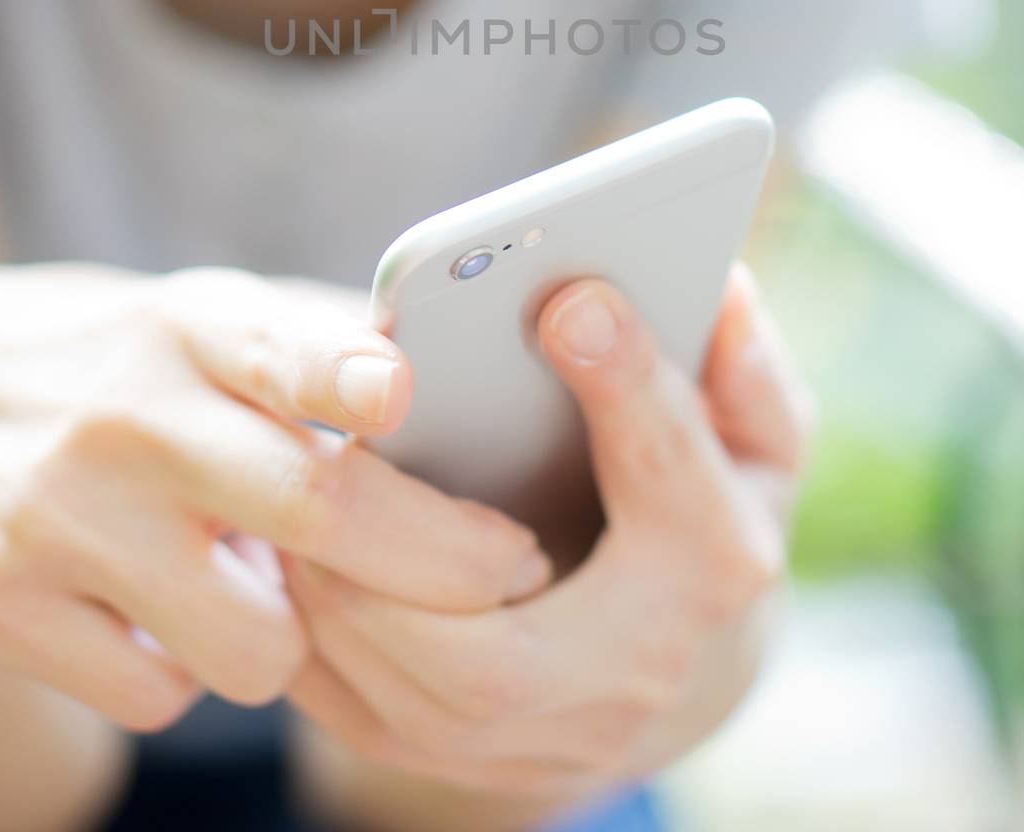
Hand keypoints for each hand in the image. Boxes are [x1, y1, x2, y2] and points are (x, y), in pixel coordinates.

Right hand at [0, 262, 550, 731]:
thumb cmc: (124, 366)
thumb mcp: (204, 320)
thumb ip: (316, 346)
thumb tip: (455, 376)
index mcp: (189, 326)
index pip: (278, 346)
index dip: (344, 373)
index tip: (402, 395)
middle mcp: (126, 415)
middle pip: (317, 512)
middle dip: (442, 564)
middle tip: (503, 567)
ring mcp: (57, 515)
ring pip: (258, 644)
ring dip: (287, 633)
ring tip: (265, 581)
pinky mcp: (1, 601)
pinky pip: (162, 694)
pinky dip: (186, 668)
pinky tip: (168, 609)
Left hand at [283, 264, 814, 822]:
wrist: (684, 672)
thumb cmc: (710, 517)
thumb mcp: (759, 436)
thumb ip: (745, 368)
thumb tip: (725, 289)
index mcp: (714, 563)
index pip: (672, 474)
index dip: (625, 383)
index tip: (567, 299)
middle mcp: (630, 675)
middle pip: (494, 657)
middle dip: (403, 557)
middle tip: (344, 444)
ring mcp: (543, 742)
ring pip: (408, 696)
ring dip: (334, 594)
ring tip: (295, 488)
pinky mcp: (466, 761)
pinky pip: (362, 717)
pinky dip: (311, 636)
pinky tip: (292, 551)